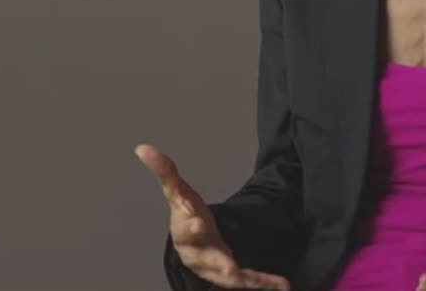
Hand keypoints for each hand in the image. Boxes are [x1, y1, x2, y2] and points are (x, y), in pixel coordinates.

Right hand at [135, 143, 290, 289]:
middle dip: (217, 260)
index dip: (190, 223)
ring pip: (227, 274)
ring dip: (241, 277)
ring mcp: (217, 265)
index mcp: (184, 231)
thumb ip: (165, 171)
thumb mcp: (178, 193)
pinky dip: (265, 282)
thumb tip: (143, 148)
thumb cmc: (186, 218)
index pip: (184, 226)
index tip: (196, 219)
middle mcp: (200, 252)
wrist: (193, 249)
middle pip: (206, 257)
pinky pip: (250, 280)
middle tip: (229, 265)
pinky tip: (283, 284)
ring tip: (256, 279)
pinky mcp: (234, 275)